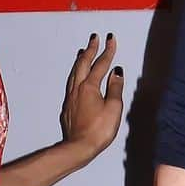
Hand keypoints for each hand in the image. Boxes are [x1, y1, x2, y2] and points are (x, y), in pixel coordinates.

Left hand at [60, 33, 123, 161]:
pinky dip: (75, 73)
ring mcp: (71, 97)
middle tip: (94, 38)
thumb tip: (116, 72)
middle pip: (84, 64)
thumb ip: (115, 88)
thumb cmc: (98, 130)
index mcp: (90, 87)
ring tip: (83, 52)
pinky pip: (71, 82)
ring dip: (80, 60)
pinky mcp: (68, 106)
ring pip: (74, 72)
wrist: (78, 147)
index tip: (111, 39)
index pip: (101, 64)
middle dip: (90, 49)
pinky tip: (77, 76)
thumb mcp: (113, 108)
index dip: (107, 51)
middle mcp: (77, 88)